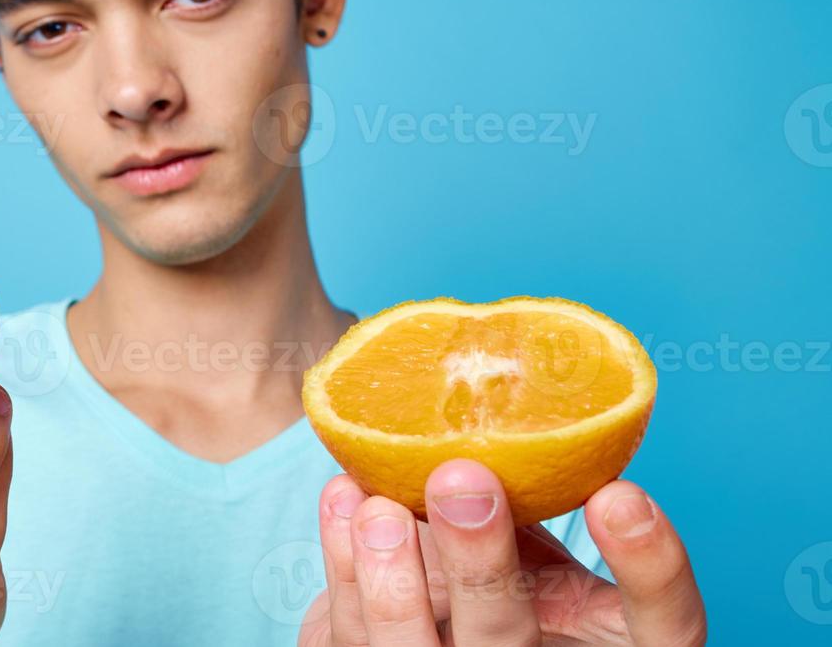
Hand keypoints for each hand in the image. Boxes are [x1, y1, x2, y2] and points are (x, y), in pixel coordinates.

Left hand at [299, 459, 706, 645]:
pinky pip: (351, 638)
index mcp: (604, 639)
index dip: (653, 569)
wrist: (433, 627)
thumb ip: (533, 496)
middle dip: (481, 564)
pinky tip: (345, 501)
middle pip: (510, 644)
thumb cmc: (498, 570)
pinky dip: (342, 568)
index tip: (622, 493)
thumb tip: (506, 388)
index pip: (666, 627)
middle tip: (461, 477)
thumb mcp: (537, 543)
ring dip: (393, 580)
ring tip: (380, 507)